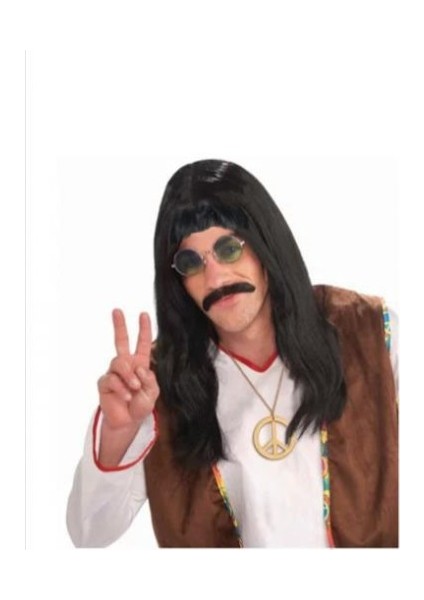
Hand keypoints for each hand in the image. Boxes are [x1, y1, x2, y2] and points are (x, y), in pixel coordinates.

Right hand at [97, 310, 159, 430]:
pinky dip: (121, 389)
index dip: (144, 329)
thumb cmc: (140, 405)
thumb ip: (149, 379)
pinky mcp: (104, 383)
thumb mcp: (152, 392)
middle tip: (117, 311)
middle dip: (120, 325)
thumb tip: (139, 367)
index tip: (144, 314)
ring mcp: (114, 373)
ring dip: (129, 376)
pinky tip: (126, 397)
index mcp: (140, 364)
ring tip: (134, 388)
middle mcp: (126, 365)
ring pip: (119, 363)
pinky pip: (112, 379)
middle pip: (121, 341)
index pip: (142, 343)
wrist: (128, 422)